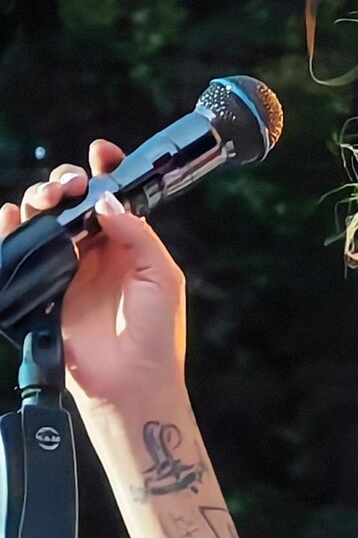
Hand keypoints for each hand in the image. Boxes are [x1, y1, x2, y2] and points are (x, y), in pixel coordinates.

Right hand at [0, 139, 187, 418]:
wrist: (130, 385)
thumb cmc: (157, 337)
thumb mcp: (161, 277)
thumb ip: (137, 234)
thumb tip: (105, 201)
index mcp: (129, 245)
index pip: (113, 197)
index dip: (105, 170)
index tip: (99, 153)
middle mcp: (96, 253)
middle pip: (72, 202)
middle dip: (65, 183)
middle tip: (67, 188)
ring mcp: (68, 271)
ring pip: (44, 221)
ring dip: (39, 201)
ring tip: (45, 201)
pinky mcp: (44, 291)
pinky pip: (21, 253)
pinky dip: (10, 230)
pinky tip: (10, 216)